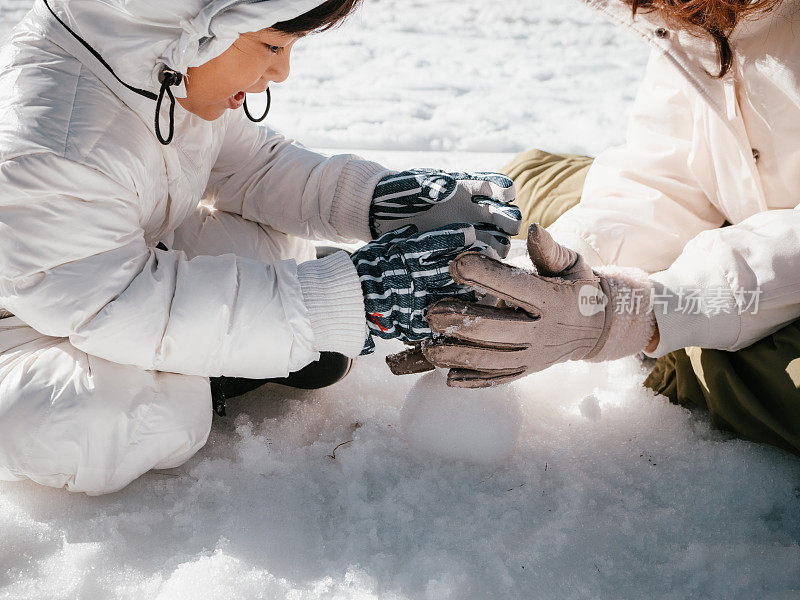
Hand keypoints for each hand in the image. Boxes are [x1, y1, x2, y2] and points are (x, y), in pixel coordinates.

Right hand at [351, 223, 489, 354]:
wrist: (343, 302)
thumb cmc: (361, 270)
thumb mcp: (379, 247)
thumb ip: (400, 237)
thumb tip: (416, 226)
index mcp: (406, 255)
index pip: (439, 243)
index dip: (459, 238)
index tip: (473, 235)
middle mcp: (414, 277)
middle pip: (453, 269)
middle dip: (474, 264)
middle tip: (492, 259)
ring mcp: (415, 302)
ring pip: (453, 296)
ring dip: (471, 292)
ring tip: (488, 288)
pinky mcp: (414, 324)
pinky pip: (441, 321)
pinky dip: (456, 318)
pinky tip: (468, 315)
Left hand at [370, 169, 520, 257]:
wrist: (379, 218)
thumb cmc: (397, 195)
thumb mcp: (411, 187)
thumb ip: (429, 186)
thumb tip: (448, 188)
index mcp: (467, 188)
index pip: (494, 185)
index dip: (503, 189)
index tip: (506, 195)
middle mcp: (473, 211)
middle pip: (503, 215)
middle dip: (509, 219)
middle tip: (510, 226)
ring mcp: (468, 232)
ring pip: (496, 240)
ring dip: (499, 245)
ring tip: (496, 251)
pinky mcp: (459, 253)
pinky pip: (477, 259)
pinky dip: (482, 263)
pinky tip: (480, 268)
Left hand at [419, 225, 656, 386]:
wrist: (597, 328)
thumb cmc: (576, 287)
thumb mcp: (572, 263)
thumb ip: (550, 249)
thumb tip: (534, 229)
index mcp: (552, 300)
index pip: (516, 287)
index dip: (484, 274)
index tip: (455, 264)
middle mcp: (543, 331)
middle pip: (497, 329)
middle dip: (461, 322)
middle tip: (431, 314)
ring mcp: (534, 356)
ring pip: (492, 360)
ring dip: (458, 355)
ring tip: (429, 348)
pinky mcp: (527, 371)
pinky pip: (499, 379)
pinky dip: (474, 381)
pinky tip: (449, 378)